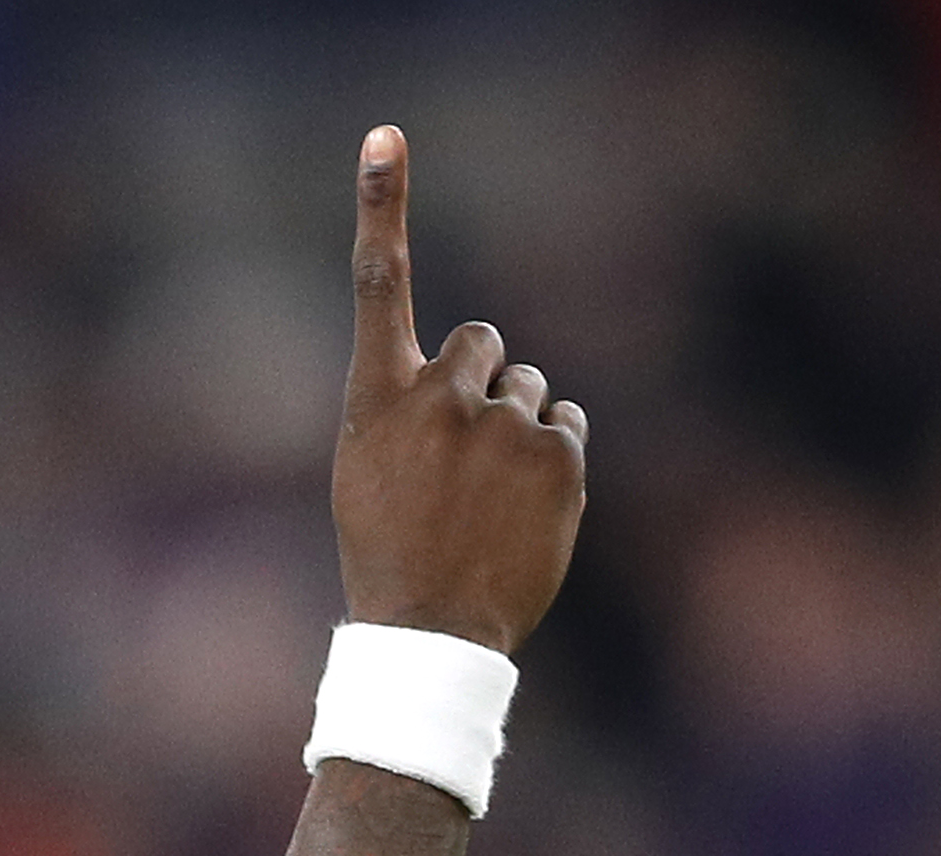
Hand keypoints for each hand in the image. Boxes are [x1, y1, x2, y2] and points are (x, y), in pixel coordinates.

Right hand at [331, 128, 587, 656]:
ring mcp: (502, 425)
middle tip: (465, 458)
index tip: (384, 136)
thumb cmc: (392, 552)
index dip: (381, 205)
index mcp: (378, 399)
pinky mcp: (558, 455)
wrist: (432, 635)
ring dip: (519, 428)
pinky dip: (555, 457)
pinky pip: (568, 424)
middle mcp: (440, 397)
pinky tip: (527, 507)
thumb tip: (477, 372)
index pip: (378, 283)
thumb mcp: (372, 470)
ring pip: (530, 390)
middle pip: (484, 343)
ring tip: (492, 499)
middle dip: (484, 384)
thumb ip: (413, 405)